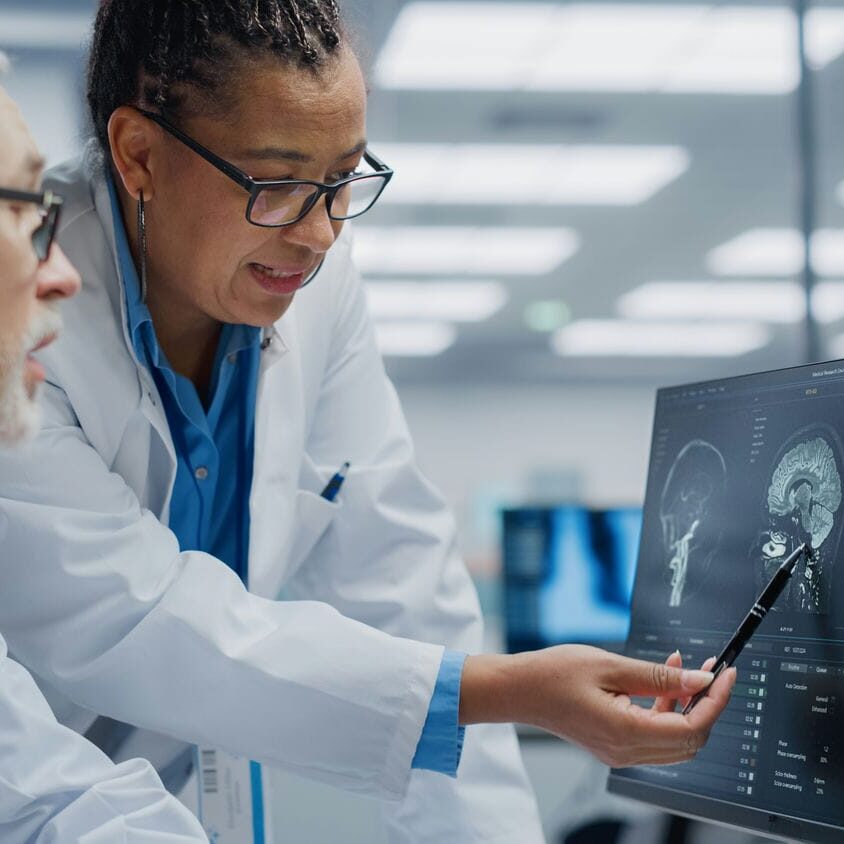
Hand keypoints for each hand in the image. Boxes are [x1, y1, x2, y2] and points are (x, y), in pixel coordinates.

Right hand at [460, 645, 735, 767]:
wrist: (518, 689)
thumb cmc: (554, 673)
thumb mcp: (610, 665)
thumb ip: (659, 675)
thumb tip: (701, 679)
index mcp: (626, 733)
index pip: (692, 727)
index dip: (715, 701)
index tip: (725, 674)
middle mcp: (626, 751)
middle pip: (689, 740)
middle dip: (706, 704)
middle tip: (712, 669)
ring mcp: (619, 751)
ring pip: (674, 738)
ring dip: (686, 704)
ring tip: (685, 665)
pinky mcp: (613, 743)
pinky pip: (653, 733)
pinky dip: (665, 707)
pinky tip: (662, 677)